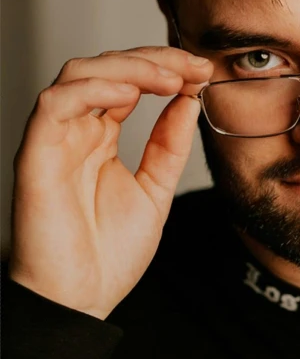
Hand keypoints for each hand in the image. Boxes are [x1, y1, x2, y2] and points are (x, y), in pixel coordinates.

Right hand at [8, 47, 212, 319]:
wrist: (83, 298)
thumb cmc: (109, 253)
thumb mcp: (155, 191)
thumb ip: (168, 145)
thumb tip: (188, 101)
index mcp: (100, 138)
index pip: (128, 83)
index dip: (165, 68)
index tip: (203, 71)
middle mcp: (76, 132)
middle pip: (106, 68)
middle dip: (154, 59)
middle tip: (194, 66)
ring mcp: (56, 139)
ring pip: (79, 74)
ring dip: (128, 68)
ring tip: (170, 78)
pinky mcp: (36, 153)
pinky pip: (55, 104)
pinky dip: (92, 90)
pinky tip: (129, 96)